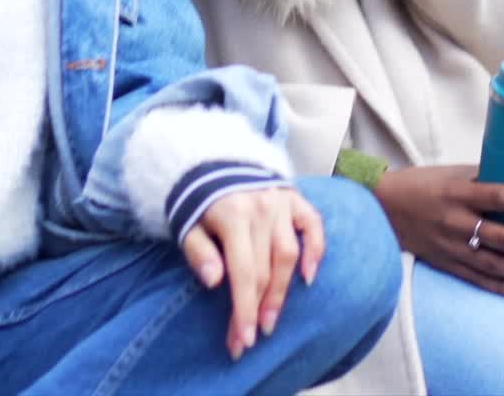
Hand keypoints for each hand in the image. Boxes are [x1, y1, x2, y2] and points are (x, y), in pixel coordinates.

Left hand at [182, 186, 323, 359]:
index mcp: (233, 215)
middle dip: (259, 309)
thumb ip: (198, 251)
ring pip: (289, 253)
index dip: (244, 309)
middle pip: (265, 269)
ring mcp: (281, 201)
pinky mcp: (295, 197)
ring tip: (272, 319)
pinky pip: (313, 223)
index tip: (243, 341)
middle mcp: (261, 208)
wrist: (213, 162)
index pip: (243, 271)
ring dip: (283, 290)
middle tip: (253, 339)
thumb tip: (213, 281)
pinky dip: (316, 249)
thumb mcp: (187, 224)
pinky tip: (309, 276)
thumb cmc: (200, 203)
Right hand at [375, 164, 503, 299]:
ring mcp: (451, 248)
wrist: (382, 208)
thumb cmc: (420, 184)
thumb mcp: (450, 172)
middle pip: (503, 237)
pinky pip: (480, 281)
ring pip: (496, 264)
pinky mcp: (448, 265)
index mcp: (456, 193)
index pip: (500, 196)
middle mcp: (455, 223)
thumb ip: (482, 178)